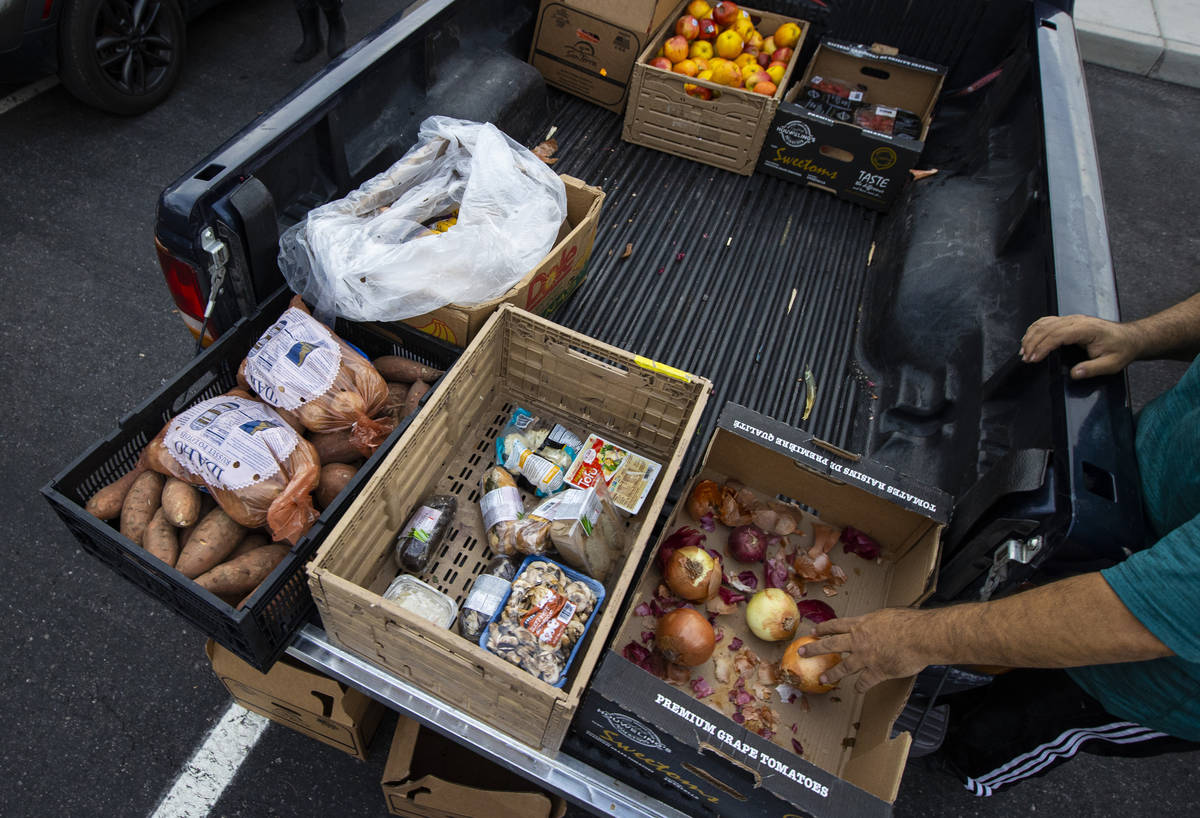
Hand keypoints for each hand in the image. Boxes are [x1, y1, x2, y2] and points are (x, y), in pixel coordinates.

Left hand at [799, 608, 934, 692]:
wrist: (920, 636)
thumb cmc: (909, 622)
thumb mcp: (886, 615)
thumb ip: (876, 622)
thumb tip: (876, 624)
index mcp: (861, 624)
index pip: (836, 625)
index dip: (824, 629)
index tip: (814, 632)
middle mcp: (859, 640)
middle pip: (831, 645)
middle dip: (815, 649)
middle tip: (802, 652)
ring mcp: (866, 657)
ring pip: (843, 667)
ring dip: (831, 673)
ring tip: (822, 679)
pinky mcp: (877, 671)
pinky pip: (864, 682)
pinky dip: (860, 687)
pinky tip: (857, 690)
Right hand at [1020, 314, 1139, 378]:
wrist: (1130, 337)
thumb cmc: (1121, 349)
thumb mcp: (1112, 364)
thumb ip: (1092, 369)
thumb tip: (1074, 373)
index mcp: (1087, 329)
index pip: (1057, 335)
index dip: (1042, 347)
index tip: (1033, 358)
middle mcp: (1077, 321)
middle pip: (1047, 328)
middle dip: (1033, 343)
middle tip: (1025, 358)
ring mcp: (1072, 319)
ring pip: (1045, 323)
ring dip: (1031, 336)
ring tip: (1024, 351)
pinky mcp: (1070, 321)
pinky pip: (1048, 321)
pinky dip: (1036, 329)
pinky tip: (1029, 338)